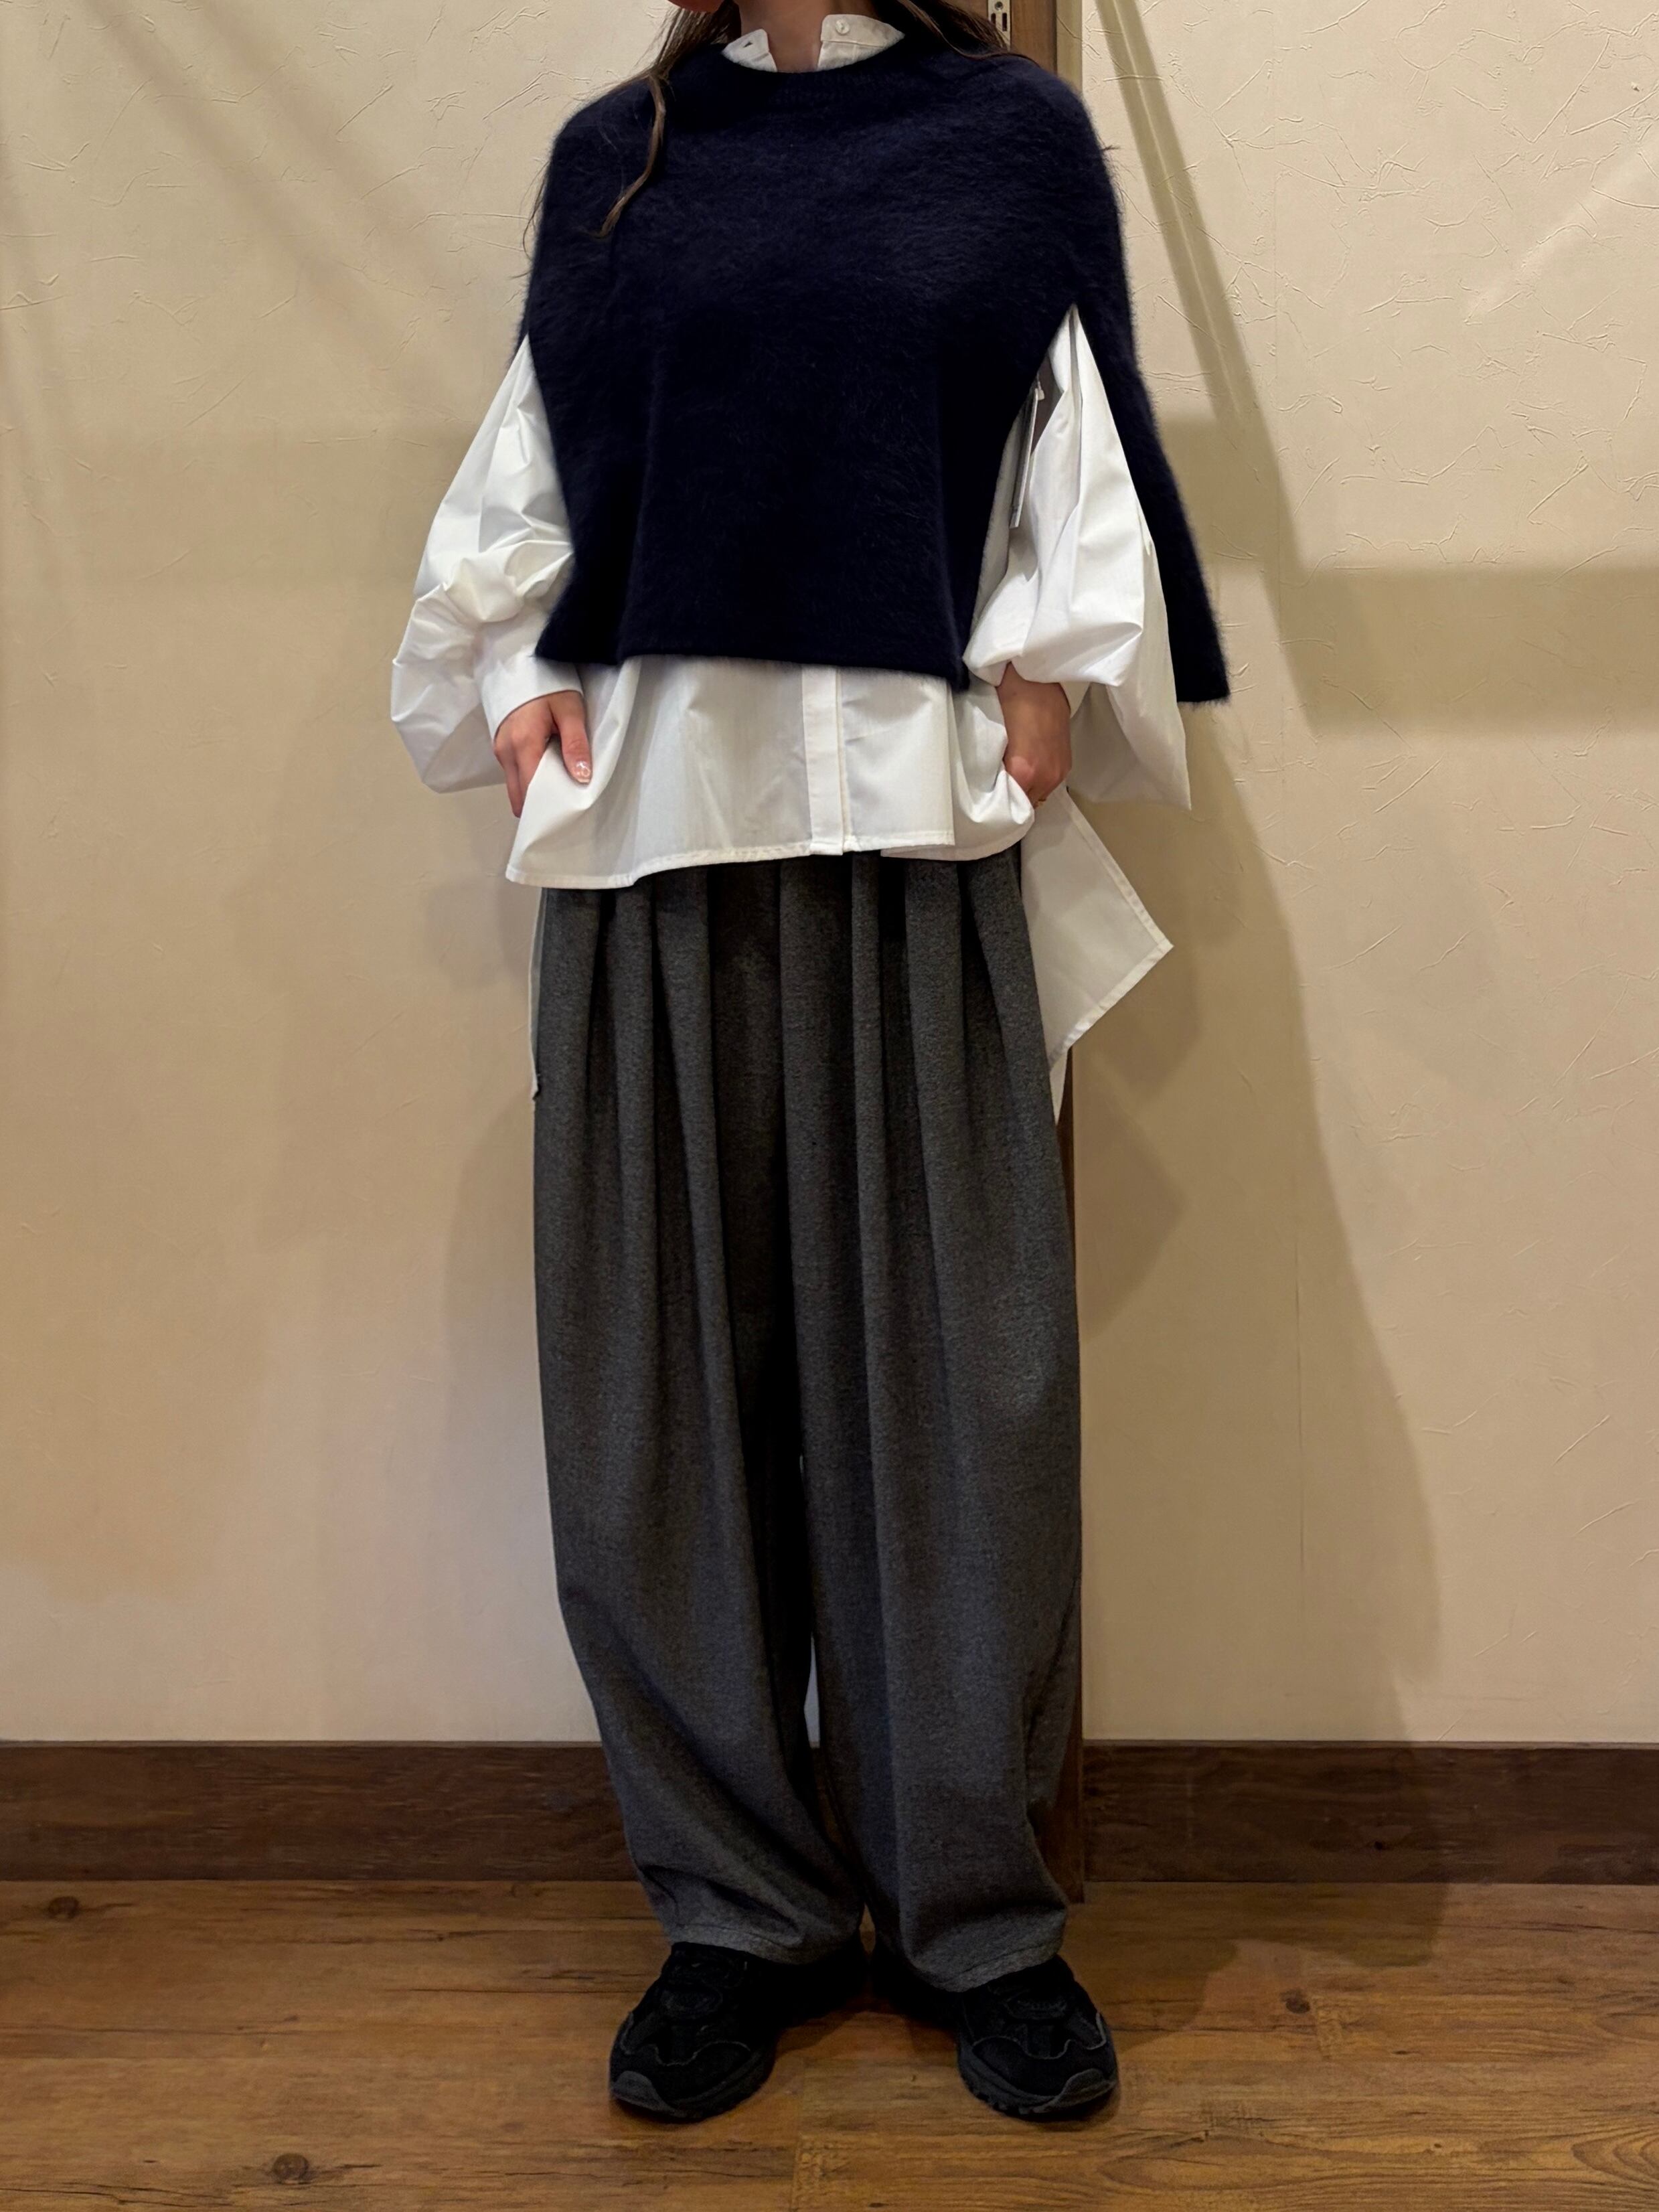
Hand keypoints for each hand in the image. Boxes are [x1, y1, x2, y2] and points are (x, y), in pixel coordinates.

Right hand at [493, 689, 590, 817]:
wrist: (519, 662)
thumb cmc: (548, 683)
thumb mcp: (570, 710)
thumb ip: (576, 744)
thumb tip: (581, 777)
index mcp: (523, 743)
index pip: (532, 791)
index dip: (548, 807)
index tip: (566, 813)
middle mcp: (506, 751)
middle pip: (520, 795)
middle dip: (540, 805)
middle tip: (564, 805)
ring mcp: (500, 750)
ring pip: (515, 787)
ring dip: (533, 793)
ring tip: (558, 788)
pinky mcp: (500, 747)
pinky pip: (513, 774)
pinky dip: (528, 780)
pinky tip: (547, 773)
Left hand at [997, 666, 1071, 806]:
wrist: (1036, 677)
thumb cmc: (1008, 700)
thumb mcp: (993, 738)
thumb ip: (995, 767)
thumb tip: (993, 783)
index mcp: (1024, 772)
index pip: (1010, 808)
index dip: (999, 805)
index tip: (989, 801)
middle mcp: (1046, 777)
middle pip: (1026, 805)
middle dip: (1013, 798)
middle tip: (998, 788)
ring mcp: (1059, 770)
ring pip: (1039, 794)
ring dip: (1027, 789)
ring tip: (1013, 775)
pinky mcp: (1067, 762)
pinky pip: (1049, 782)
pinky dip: (1038, 779)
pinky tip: (1028, 765)